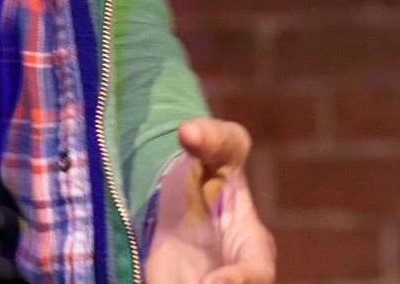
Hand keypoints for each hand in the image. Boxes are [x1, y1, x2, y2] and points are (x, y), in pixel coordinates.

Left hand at [141, 118, 275, 283]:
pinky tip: (141, 279)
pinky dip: (153, 283)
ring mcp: (200, 281)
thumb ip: (214, 138)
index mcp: (252, 247)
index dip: (240, 281)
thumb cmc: (213, 170)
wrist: (179, 192)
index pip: (258, 272)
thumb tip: (188, 131)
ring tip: (164, 282)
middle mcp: (229, 275)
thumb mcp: (220, 148)